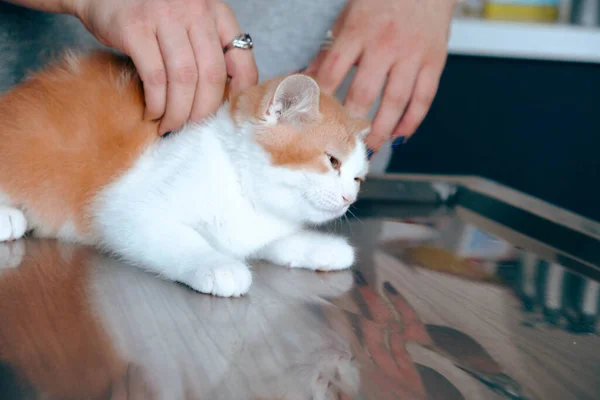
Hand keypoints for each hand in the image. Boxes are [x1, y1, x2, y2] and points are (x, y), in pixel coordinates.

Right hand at [71, 0, 257, 134]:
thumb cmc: (151, 16)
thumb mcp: (190, 24)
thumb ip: (209, 50)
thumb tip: (224, 99)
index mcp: (216, 12)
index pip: (243, 57)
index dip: (240, 92)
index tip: (226, 114)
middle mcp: (195, 10)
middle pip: (212, 74)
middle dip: (204, 110)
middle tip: (193, 126)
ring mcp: (165, 16)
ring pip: (184, 79)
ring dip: (179, 112)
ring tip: (170, 125)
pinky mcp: (135, 28)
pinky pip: (155, 77)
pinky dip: (156, 103)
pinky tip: (152, 113)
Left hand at [306, 0, 456, 150]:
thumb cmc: (381, 2)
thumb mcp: (348, 19)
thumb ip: (329, 51)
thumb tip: (307, 79)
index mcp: (358, 31)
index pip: (334, 71)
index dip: (323, 98)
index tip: (314, 120)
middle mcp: (385, 44)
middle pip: (364, 93)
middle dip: (351, 122)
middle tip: (342, 143)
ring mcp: (412, 55)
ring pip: (396, 102)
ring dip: (381, 130)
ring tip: (369, 148)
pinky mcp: (434, 62)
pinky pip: (423, 99)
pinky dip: (412, 121)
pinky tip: (399, 136)